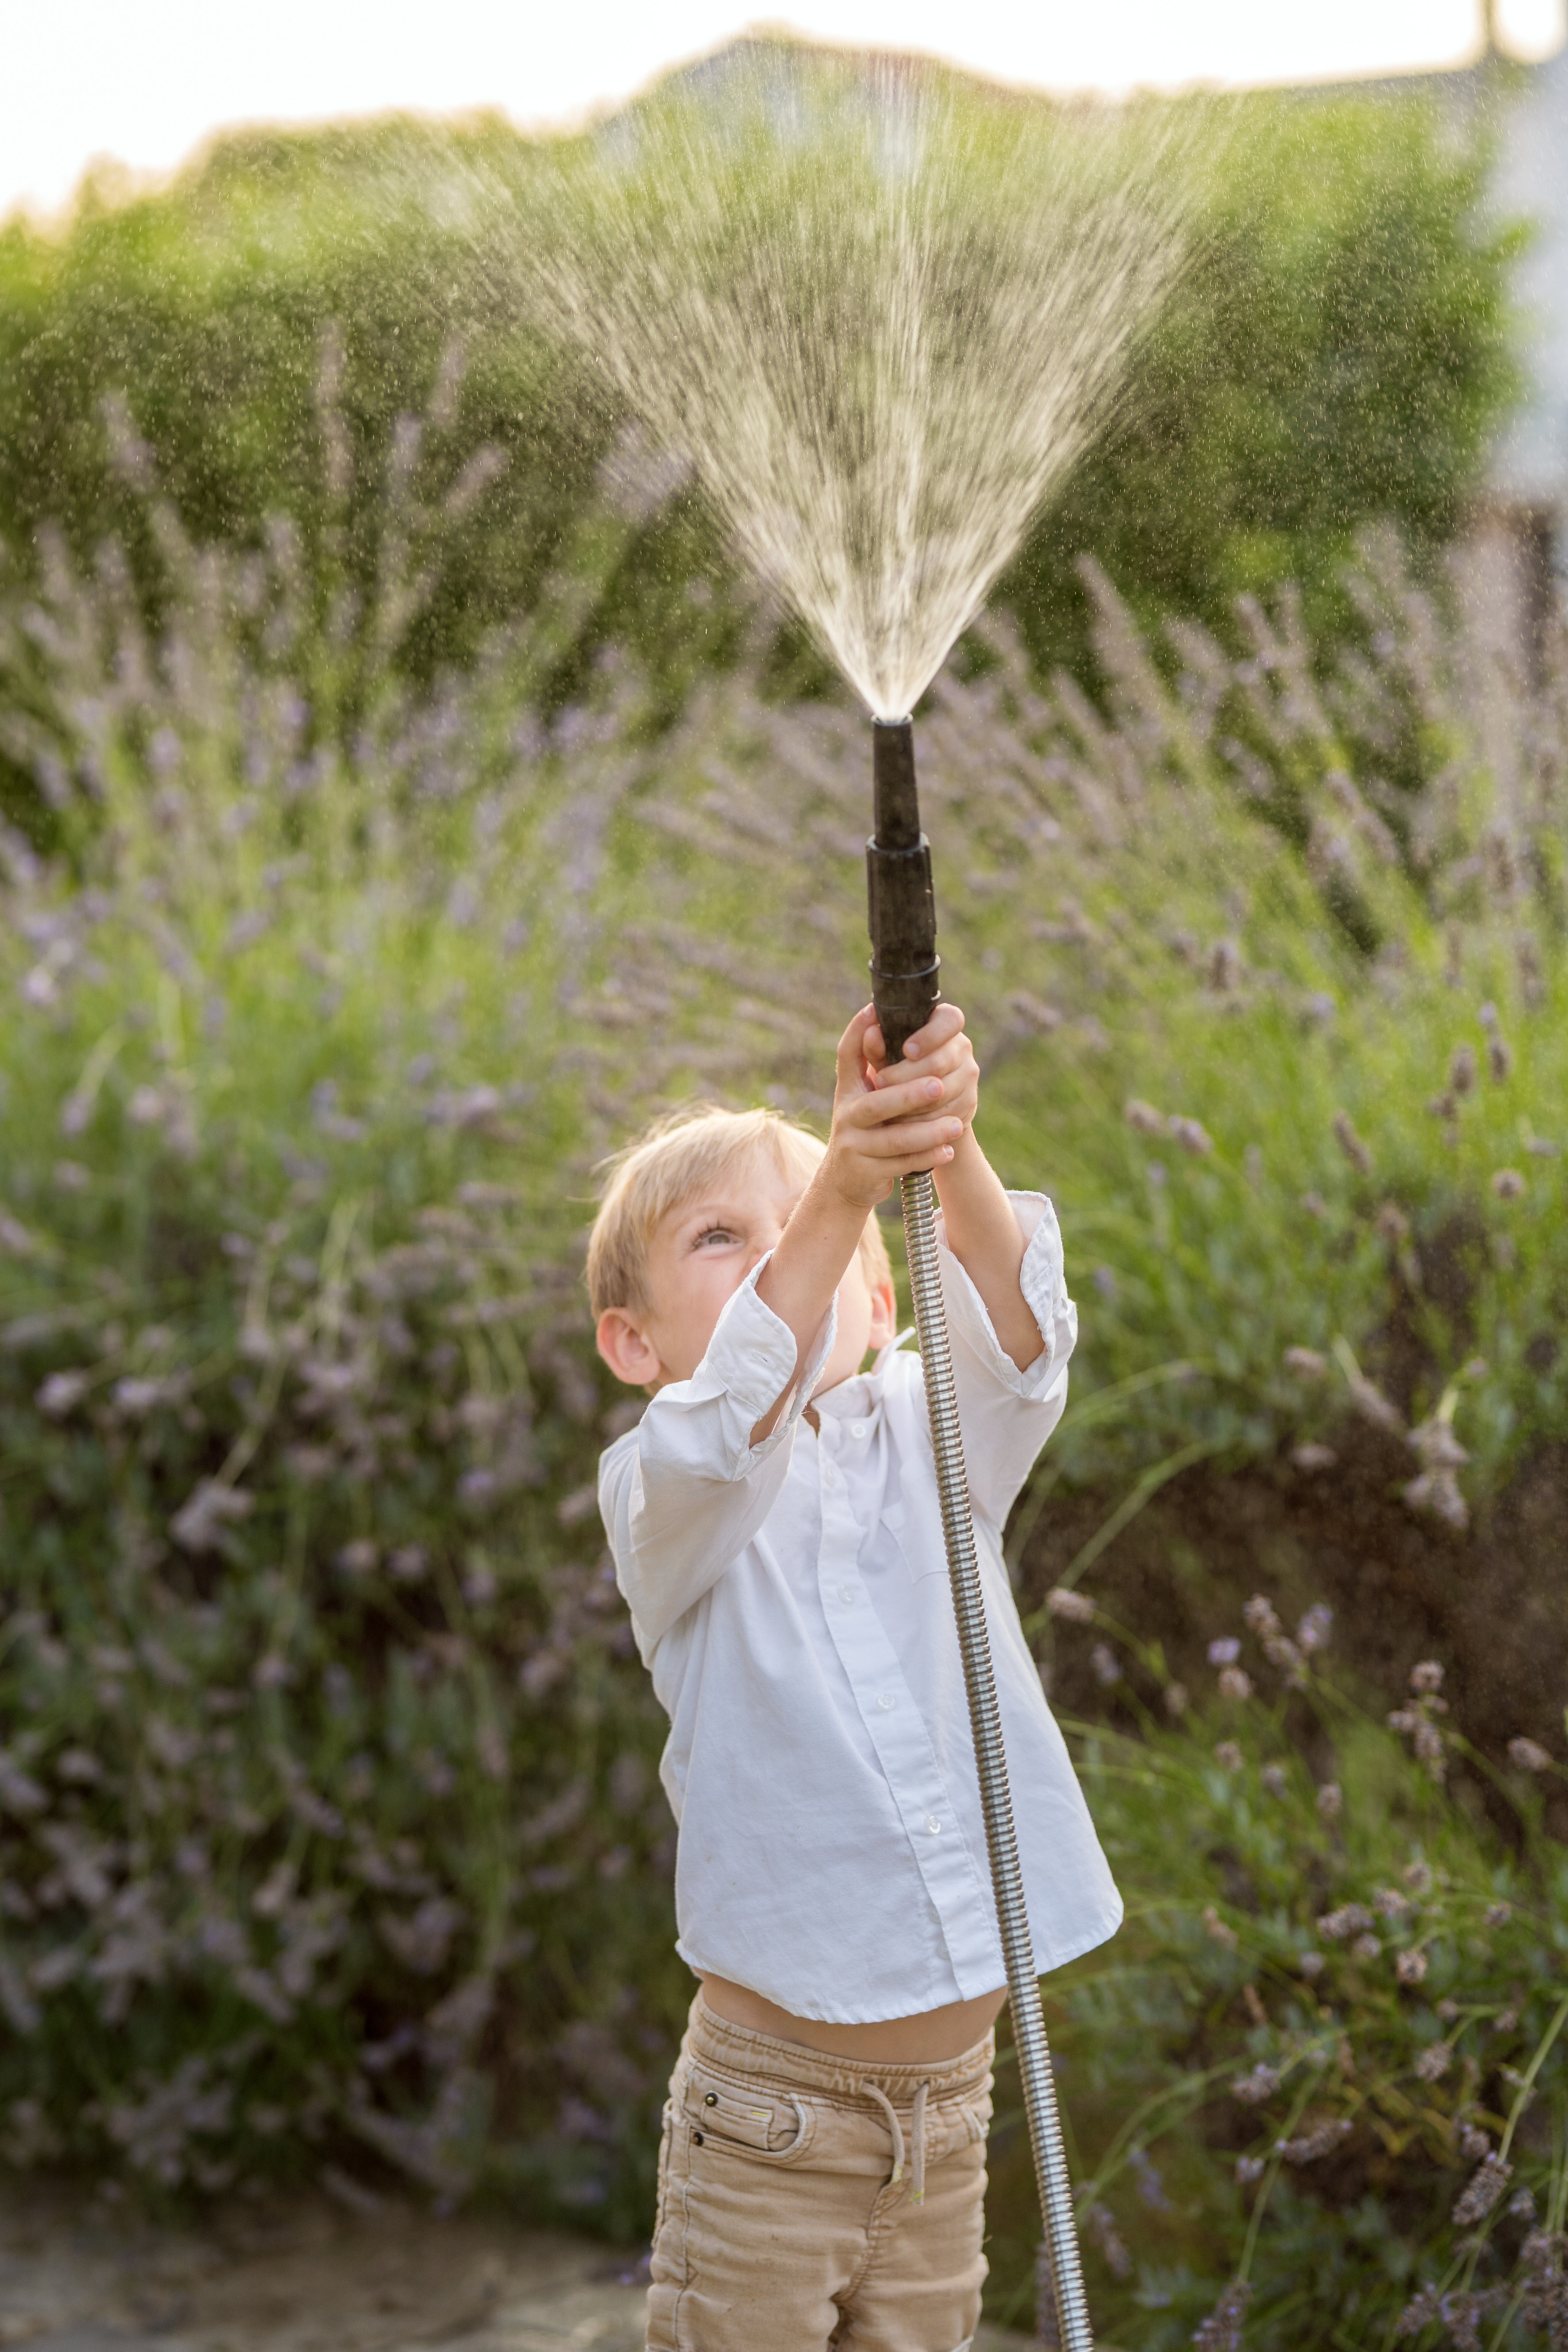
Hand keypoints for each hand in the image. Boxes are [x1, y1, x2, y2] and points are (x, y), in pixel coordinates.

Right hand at [821, 1004, 978, 1212]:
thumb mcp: (865, 1094)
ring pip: (894, 1140)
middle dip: (909, 1094)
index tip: (876, 1013)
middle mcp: (846, 1114)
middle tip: (939, 1086)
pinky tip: (948, 1151)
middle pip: (876, 1104)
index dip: (858, 1032)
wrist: (845, 1180)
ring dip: (928, 1132)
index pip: (847, 1054)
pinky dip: (927, 1158)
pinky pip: (901, 1165)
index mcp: (848, 1089)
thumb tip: (884, 1023)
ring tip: (956, 1126)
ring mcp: (853, 1146)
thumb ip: (877, 1063)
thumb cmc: (866, 1128)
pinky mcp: (864, 1173)